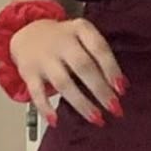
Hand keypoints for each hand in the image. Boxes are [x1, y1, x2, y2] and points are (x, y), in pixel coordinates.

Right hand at [10, 17, 126, 128]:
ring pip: (63, 82)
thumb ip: (101, 57)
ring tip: (96, 118)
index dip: (111, 69)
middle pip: (83, 66)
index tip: (122, 89)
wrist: (28, 33)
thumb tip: (122, 86)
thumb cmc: (65, 40)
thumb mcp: (84, 37)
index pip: (99, 48)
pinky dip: (45, 107)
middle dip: (100, 90)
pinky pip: (37, 92)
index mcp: (80, 29)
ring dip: (81, 103)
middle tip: (114, 108)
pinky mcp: (28, 72)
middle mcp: (61, 41)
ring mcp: (44, 57)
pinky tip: (56, 121)